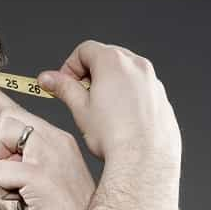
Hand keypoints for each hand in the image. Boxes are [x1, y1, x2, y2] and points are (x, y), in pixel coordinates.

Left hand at [0, 82, 96, 209]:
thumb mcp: (39, 187)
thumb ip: (18, 170)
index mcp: (58, 141)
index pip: (21, 111)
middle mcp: (56, 140)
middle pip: (7, 120)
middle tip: (15, 180)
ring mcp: (50, 155)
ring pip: (1, 140)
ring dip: (2, 170)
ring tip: (24, 192)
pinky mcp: (40, 175)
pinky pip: (0, 171)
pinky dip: (4, 190)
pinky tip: (26, 201)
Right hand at [37, 40, 181, 163]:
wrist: (144, 159)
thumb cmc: (115, 137)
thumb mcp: (80, 109)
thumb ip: (63, 88)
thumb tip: (49, 79)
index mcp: (113, 62)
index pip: (85, 50)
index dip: (70, 66)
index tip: (64, 83)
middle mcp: (137, 65)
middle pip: (107, 57)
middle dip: (90, 74)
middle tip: (80, 98)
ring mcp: (152, 81)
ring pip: (126, 74)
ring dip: (110, 86)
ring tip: (101, 113)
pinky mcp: (161, 98)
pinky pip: (141, 90)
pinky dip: (128, 98)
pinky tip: (120, 121)